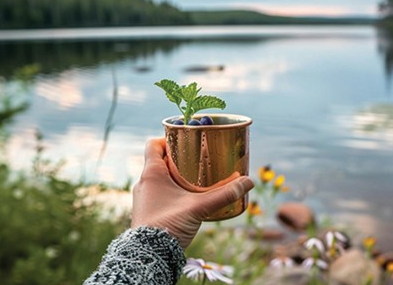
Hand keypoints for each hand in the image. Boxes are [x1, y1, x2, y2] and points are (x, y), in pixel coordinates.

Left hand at [131, 138, 253, 248]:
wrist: (149, 255)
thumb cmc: (168, 226)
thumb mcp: (199, 207)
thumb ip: (224, 195)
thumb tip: (249, 182)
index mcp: (151, 174)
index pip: (153, 145)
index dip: (167, 138)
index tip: (184, 140)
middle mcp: (143, 183)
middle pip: (159, 161)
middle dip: (177, 158)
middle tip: (196, 158)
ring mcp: (143, 199)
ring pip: (159, 179)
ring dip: (174, 176)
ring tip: (194, 178)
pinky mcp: (147, 212)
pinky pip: (158, 194)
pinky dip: (171, 191)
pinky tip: (187, 199)